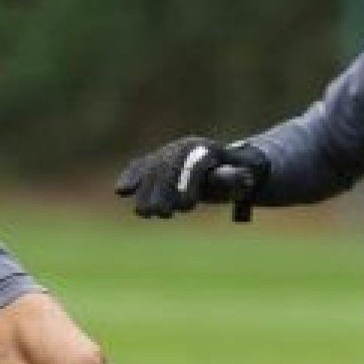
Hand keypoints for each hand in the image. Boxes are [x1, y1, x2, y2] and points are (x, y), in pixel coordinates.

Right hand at [114, 137, 269, 218]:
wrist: (223, 162)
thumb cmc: (237, 172)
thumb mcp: (243, 175)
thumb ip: (238, 176)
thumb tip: (241, 177)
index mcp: (206, 150)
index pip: (194, 164)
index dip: (190, 184)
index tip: (188, 206)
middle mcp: (183, 148)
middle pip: (169, 168)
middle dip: (163, 191)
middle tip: (163, 215)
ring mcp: (168, 154)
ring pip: (152, 169)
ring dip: (146, 192)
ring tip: (145, 213)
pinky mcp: (156, 162)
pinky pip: (141, 166)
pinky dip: (131, 176)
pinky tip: (121, 190)